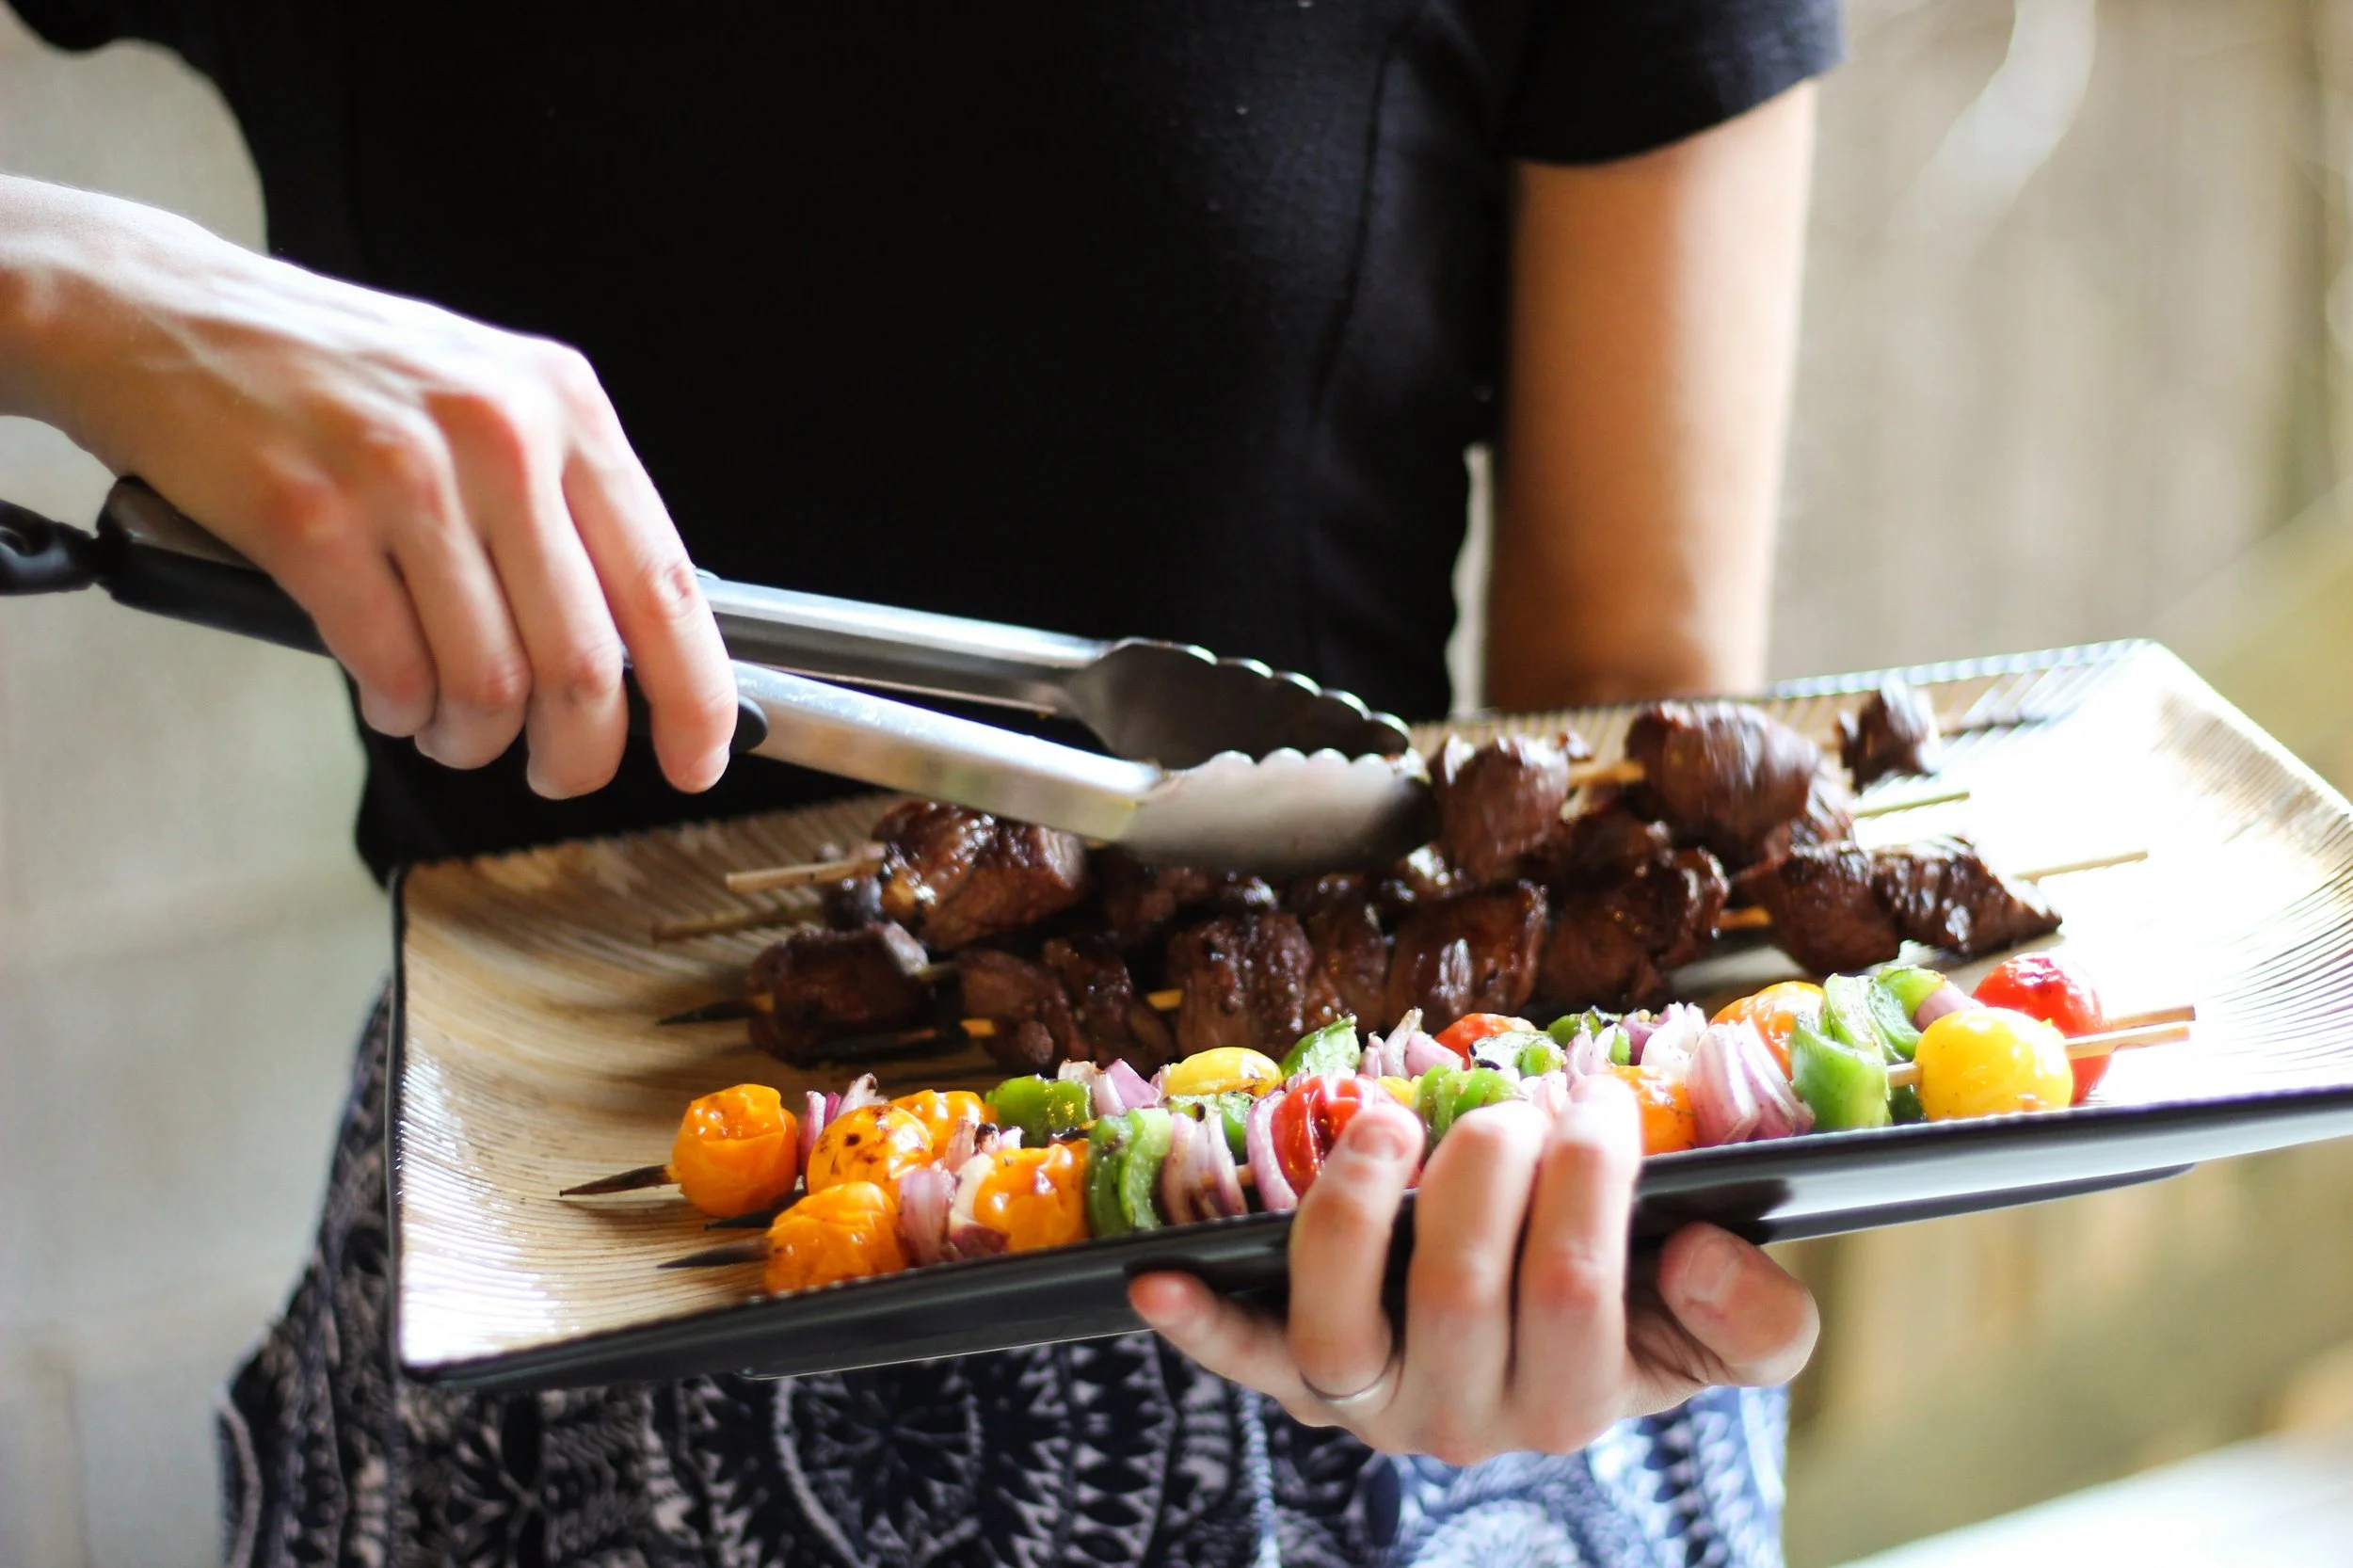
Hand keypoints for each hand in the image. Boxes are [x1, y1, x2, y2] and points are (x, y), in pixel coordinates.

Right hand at [0, 176, 734, 796]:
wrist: (158, 311)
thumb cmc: (330, 373)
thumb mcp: (484, 400)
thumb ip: (563, 506)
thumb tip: (635, 649)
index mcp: (563, 407)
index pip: (666, 585)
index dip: (694, 697)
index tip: (696, 760)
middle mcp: (499, 434)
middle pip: (584, 661)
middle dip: (579, 753)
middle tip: (558, 775)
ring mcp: (404, 474)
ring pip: (490, 683)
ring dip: (475, 739)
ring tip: (453, 731)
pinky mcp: (309, 516)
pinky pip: (392, 669)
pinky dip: (400, 709)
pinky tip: (390, 695)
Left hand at [1128, 1074, 1817, 1462]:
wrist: (1544, 1374)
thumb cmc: (1628, 1320)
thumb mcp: (1720, 1334)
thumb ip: (1758, 1322)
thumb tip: (1708, 1253)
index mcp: (1574, 1400)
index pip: (1576, 1285)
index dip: (1587, 1177)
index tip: (1598, 1104)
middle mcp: (1463, 1420)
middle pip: (1459, 1289)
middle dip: (1486, 1165)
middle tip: (1513, 1102)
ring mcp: (1368, 1401)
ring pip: (1339, 1327)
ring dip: (1352, 1208)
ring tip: (1381, 1126)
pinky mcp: (1294, 1377)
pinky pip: (1243, 1360)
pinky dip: (1199, 1324)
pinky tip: (1158, 1277)